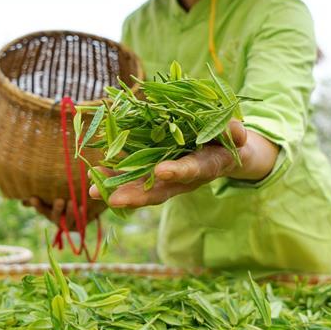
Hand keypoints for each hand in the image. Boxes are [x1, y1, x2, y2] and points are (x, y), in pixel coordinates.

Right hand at [22, 197, 79, 229]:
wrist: (82, 210)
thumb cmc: (64, 198)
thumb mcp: (52, 196)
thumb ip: (41, 195)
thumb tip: (23, 199)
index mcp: (49, 212)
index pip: (41, 209)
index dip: (37, 205)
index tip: (33, 198)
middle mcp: (57, 220)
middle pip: (55, 216)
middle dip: (57, 209)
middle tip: (60, 200)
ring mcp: (68, 224)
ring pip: (68, 221)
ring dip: (70, 212)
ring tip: (72, 202)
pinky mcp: (79, 226)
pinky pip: (80, 222)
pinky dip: (81, 215)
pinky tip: (83, 207)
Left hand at [89, 119, 255, 207]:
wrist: (225, 153)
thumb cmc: (228, 139)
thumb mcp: (234, 134)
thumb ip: (234, 132)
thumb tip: (236, 131)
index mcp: (206, 166)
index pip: (192, 170)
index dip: (178, 171)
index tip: (162, 171)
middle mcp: (185, 179)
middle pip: (160, 191)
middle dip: (138, 195)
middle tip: (114, 199)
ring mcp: (168, 179)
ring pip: (143, 190)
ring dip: (119, 190)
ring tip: (94, 191)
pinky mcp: (155, 174)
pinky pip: (133, 179)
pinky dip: (115, 178)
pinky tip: (94, 177)